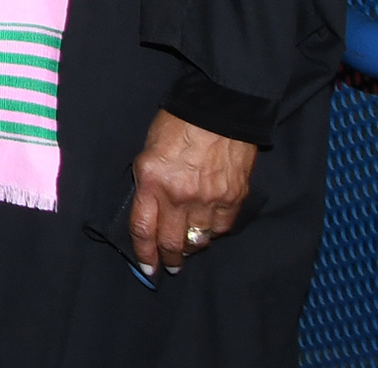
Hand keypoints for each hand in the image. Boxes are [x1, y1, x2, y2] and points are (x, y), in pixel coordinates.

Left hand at [130, 111, 252, 270]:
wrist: (218, 109)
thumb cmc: (177, 123)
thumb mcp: (148, 151)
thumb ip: (149, 183)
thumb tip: (152, 212)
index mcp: (152, 181)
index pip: (144, 229)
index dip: (145, 253)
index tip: (148, 268)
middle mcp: (180, 196)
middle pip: (173, 242)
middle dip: (170, 259)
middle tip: (170, 266)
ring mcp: (209, 200)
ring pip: (199, 240)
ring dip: (192, 247)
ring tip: (188, 248)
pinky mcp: (233, 199)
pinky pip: (221, 228)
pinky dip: (213, 232)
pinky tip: (208, 228)